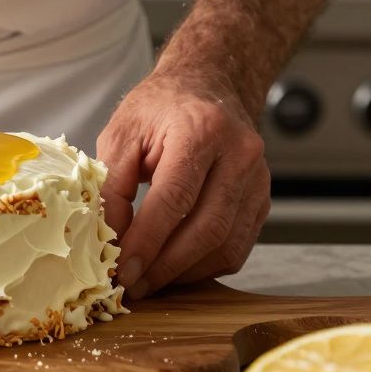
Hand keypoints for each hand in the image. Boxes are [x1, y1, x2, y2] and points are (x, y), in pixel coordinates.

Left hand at [96, 69, 270, 300]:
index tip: (122, 269)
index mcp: (201, 131)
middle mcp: (239, 156)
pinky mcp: (262, 199)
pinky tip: (175, 269)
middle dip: (165, 265)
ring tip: (148, 282)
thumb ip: (113, 184)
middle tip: (132, 285)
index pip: (174, 198)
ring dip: (184, 272)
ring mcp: (259, 179)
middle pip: (206, 228)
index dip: (147, 241)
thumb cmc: (159, 108)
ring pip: (226, 244)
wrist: (207, 85)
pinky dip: (204, 265)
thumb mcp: (121, 133)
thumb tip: (108, 237)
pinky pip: (237, 245)